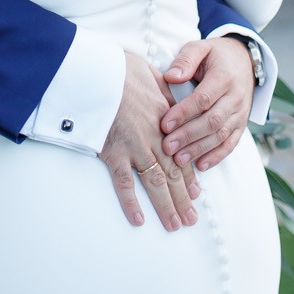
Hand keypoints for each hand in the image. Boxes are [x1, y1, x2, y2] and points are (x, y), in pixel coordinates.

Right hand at [100, 52, 197, 230]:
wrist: (97, 71)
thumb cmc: (121, 69)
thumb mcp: (152, 75)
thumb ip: (165, 91)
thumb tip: (172, 93)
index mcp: (165, 120)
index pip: (182, 154)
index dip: (189, 177)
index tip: (196, 194)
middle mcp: (154, 138)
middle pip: (173, 175)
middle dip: (182, 199)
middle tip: (190, 220)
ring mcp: (134, 147)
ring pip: (155, 183)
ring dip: (166, 206)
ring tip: (174, 225)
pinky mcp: (113, 152)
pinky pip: (124, 182)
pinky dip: (131, 202)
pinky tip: (138, 219)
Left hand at [160, 37, 256, 172]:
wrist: (244, 60)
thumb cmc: (216, 55)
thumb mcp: (201, 47)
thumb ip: (186, 59)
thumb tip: (171, 77)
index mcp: (224, 77)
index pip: (204, 99)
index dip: (184, 113)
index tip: (164, 124)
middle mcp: (236, 97)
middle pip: (212, 121)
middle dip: (188, 136)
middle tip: (167, 147)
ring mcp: (241, 113)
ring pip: (221, 135)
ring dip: (199, 149)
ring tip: (178, 159)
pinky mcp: (241, 124)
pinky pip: (231, 143)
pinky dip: (217, 156)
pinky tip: (201, 165)